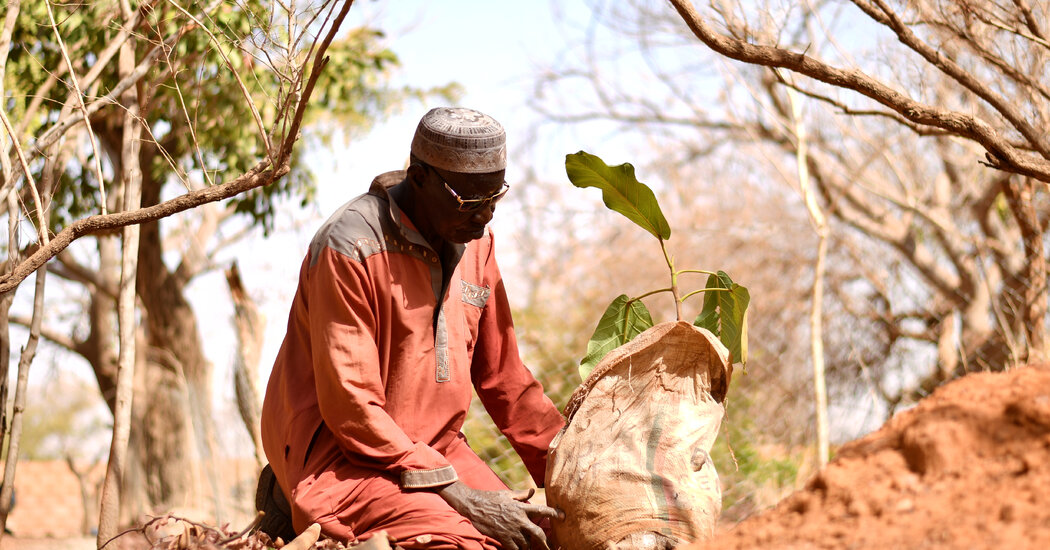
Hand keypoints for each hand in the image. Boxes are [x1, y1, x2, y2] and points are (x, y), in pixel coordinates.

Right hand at [438, 481, 562, 549]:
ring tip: (529, 548)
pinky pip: (515, 548)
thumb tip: (532, 491)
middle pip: (538, 533)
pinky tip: (519, 549)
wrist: (474, 505)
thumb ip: (521, 495)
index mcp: (521, 507)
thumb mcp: (507, 494)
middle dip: (547, 543)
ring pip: (526, 543)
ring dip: (529, 547)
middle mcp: (519, 519)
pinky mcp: (503, 537)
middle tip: (552, 548)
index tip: (564, 516)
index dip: (554, 513)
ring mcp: (511, 529)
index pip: (542, 510)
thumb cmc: (490, 498)